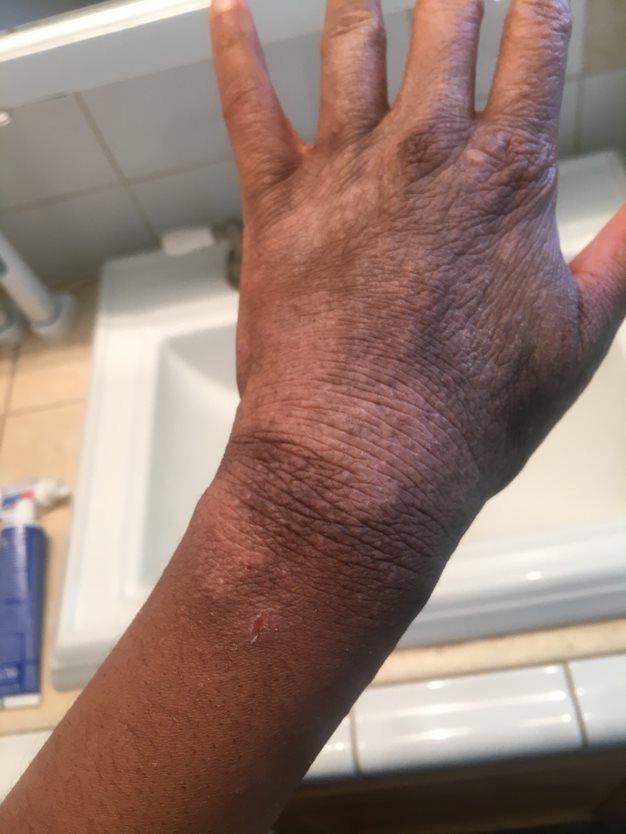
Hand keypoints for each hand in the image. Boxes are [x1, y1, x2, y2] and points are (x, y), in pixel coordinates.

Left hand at [211, 0, 625, 582]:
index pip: (538, 43)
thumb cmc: (466, 416)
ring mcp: (345, 173)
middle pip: (447, 18)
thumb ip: (625, 252)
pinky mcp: (277, 206)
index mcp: (507, 176)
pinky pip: (248, 106)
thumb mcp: (582, 334)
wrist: (366, 464)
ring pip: (351, 41)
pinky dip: (235, 48)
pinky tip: (228, 6)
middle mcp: (426, 153)